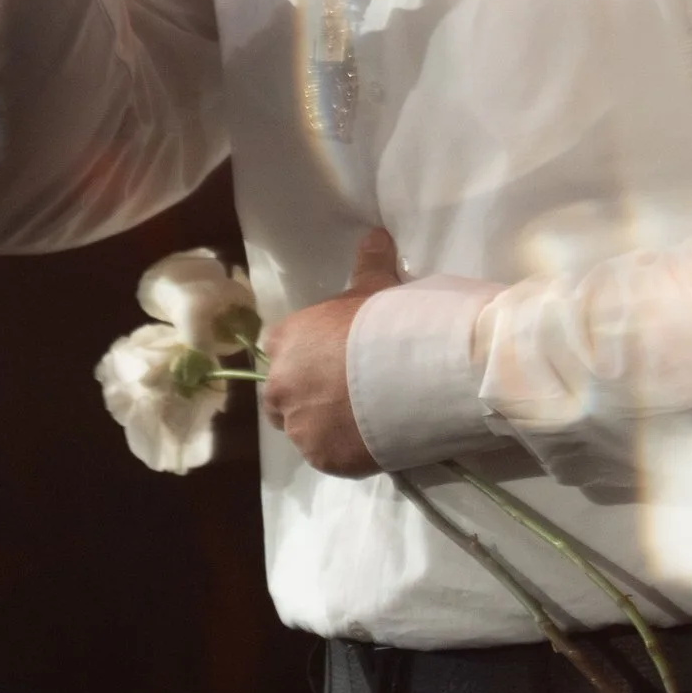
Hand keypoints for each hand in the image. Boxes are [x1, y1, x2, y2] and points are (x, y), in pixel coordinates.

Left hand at [261, 226, 399, 476]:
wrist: (411, 370)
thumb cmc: (386, 320)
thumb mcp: (376, 285)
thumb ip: (368, 262)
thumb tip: (376, 234)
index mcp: (285, 340)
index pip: (279, 350)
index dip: (306, 356)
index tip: (332, 360)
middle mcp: (280, 385)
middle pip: (281, 396)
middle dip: (305, 395)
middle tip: (346, 393)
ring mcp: (299, 426)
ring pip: (304, 429)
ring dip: (325, 426)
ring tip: (365, 418)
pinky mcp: (322, 458)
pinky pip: (328, 456)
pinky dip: (346, 450)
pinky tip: (373, 437)